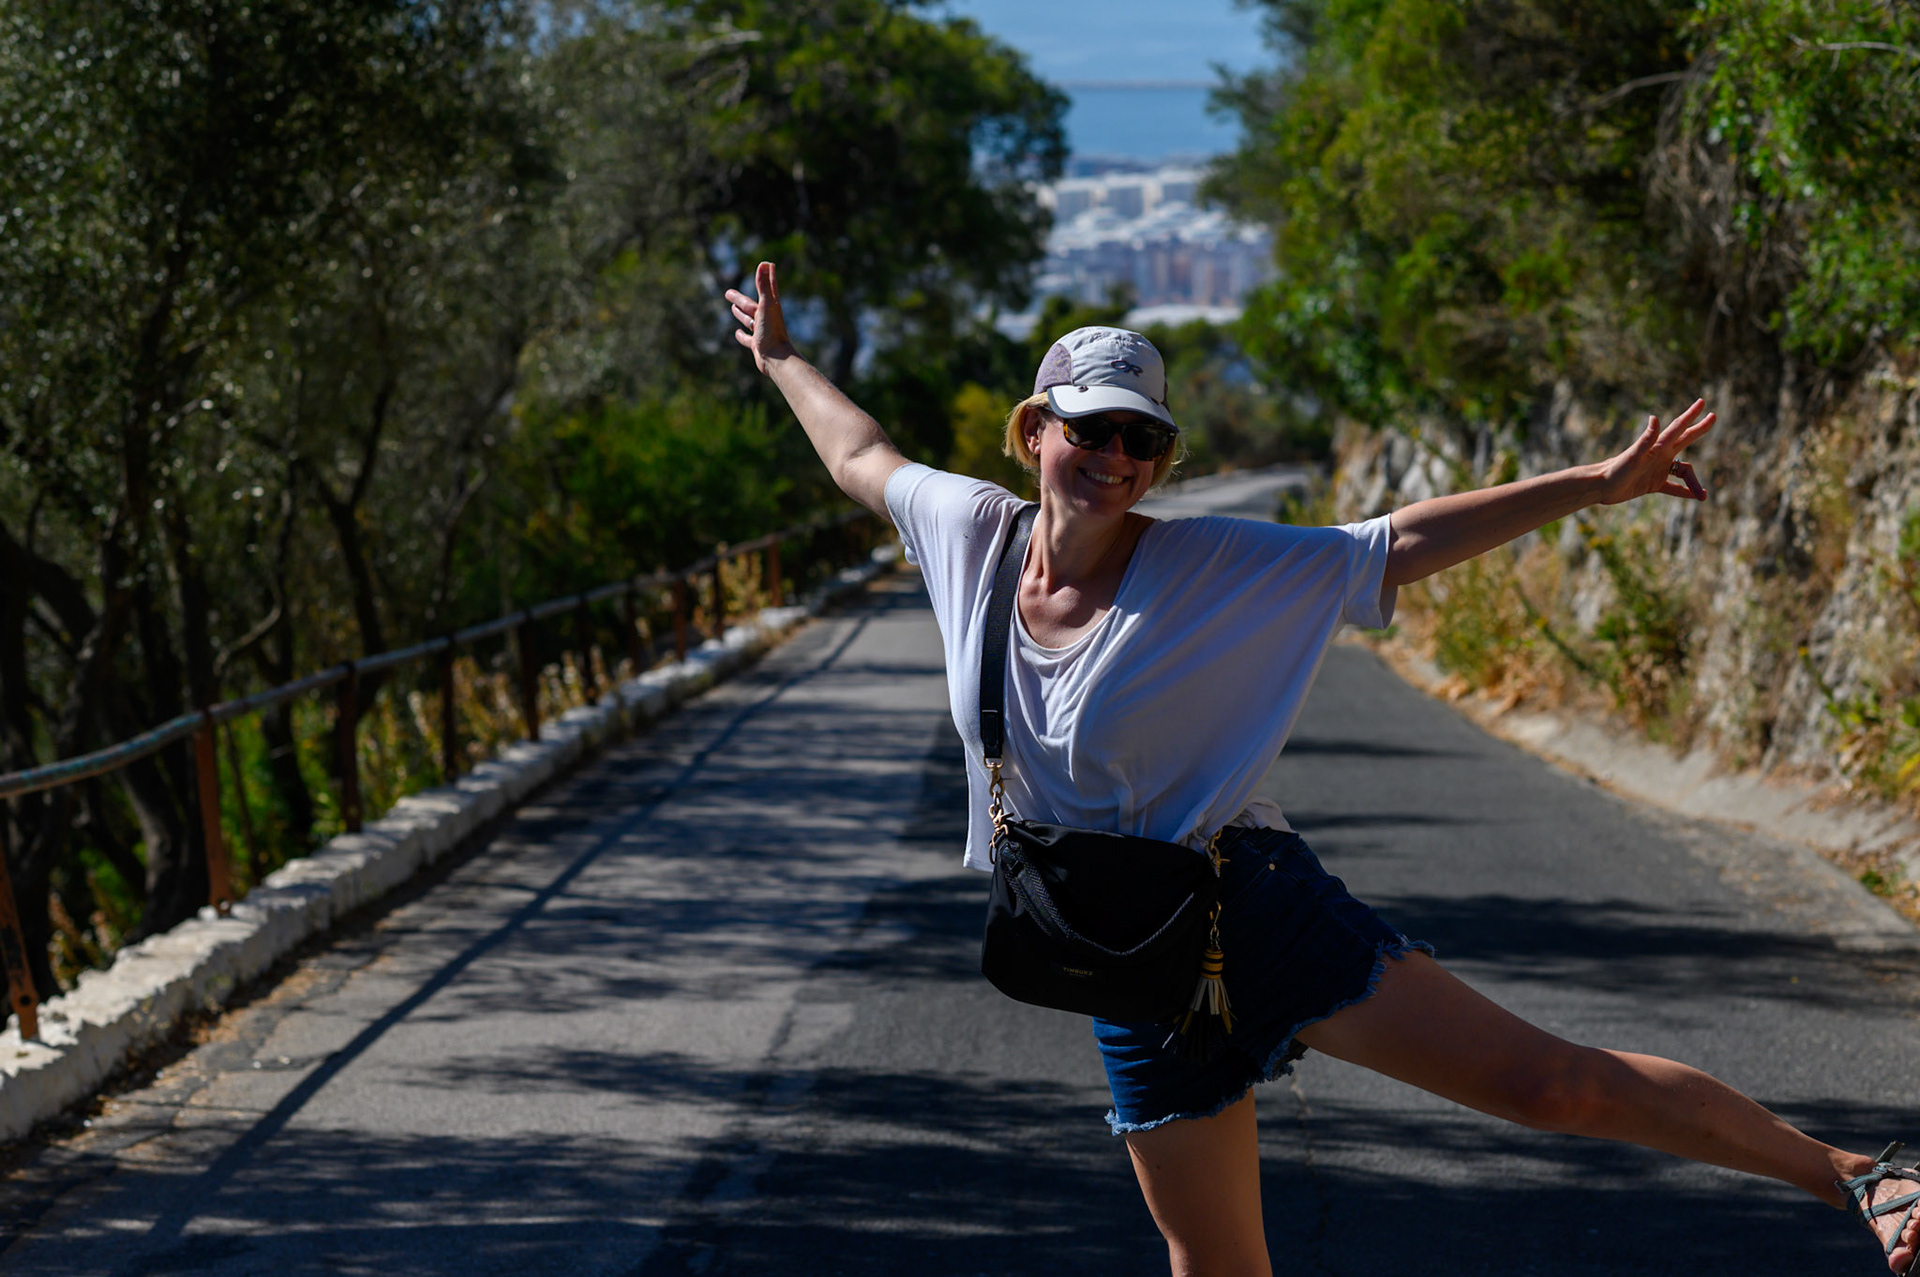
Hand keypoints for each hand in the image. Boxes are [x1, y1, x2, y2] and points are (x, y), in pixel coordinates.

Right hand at [724, 261, 793, 375]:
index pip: (768, 287)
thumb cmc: (772, 331)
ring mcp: (762, 332)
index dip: (767, 276)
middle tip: (727, 293)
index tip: (768, 265)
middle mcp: (767, 318)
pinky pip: (748, 339)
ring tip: (733, 309)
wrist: (777, 358)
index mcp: (770, 307)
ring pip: (749, 321)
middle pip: (751, 305)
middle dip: (740, 299)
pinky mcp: (758, 346)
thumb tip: (764, 263)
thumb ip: (764, 285)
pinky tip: (737, 333)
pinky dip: (742, 335)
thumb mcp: (766, 305)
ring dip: (741, 314)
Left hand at [1596, 399, 1715, 504]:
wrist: (1601, 485)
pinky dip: (1684, 492)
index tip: (1702, 402)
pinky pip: (1673, 488)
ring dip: (1694, 483)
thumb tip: (1655, 418)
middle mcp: (1660, 455)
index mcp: (1658, 446)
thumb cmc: (1616, 469)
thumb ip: (1646, 438)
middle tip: (1713, 417)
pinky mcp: (1652, 483)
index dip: (1691, 415)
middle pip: (1686, 439)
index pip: (1679, 427)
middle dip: (1699, 429)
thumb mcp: (1634, 454)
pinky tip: (1694, 497)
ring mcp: (1658, 469)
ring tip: (1703, 496)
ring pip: (1684, 472)